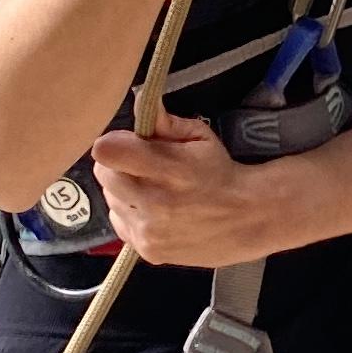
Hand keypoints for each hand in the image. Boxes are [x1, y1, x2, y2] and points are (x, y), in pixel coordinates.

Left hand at [91, 114, 284, 267]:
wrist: (248, 218)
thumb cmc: (220, 172)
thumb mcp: (199, 137)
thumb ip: (164, 122)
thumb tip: (138, 101)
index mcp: (169, 169)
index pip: (107, 151)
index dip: (115, 143)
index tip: (129, 144)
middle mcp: (155, 203)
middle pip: (103, 175)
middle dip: (118, 165)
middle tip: (141, 166)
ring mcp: (149, 231)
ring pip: (110, 200)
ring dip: (123, 191)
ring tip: (152, 190)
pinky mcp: (148, 251)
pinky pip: (119, 224)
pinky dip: (129, 215)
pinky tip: (153, 211)